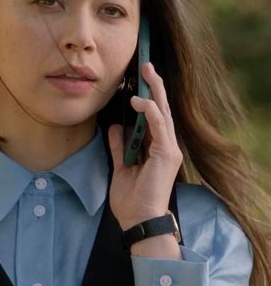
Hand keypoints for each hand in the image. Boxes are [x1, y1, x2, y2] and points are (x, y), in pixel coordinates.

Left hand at [108, 62, 182, 230]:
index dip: (147, 96)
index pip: (153, 116)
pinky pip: (159, 127)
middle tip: (146, 65)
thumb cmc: (131, 198)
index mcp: (156, 147)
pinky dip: (149, 112)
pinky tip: (140, 101)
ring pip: (163, 113)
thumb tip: (115, 126)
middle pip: (161, 109)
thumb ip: (119, 145)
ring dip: (154, 91)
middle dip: (154, 86)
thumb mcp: (121, 165)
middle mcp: (166, 145)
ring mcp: (169, 149)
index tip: (138, 79)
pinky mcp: (166, 154)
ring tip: (146, 72)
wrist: (138, 220)